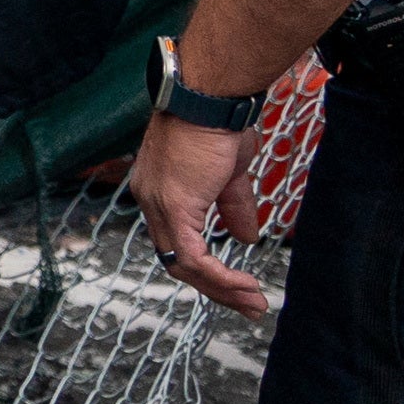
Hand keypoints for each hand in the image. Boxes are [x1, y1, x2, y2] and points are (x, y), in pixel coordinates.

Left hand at [124, 112, 271, 313]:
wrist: (210, 98)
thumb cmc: (219, 123)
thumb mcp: (230, 174)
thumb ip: (232, 207)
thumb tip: (246, 239)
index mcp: (158, 190)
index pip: (174, 242)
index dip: (205, 268)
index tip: (236, 285)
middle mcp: (149, 199)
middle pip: (175, 260)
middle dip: (215, 288)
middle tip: (249, 305)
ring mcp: (157, 203)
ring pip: (183, 265)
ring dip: (222, 289)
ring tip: (254, 302)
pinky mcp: (173, 205)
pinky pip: (193, 257)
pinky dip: (220, 277)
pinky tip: (244, 286)